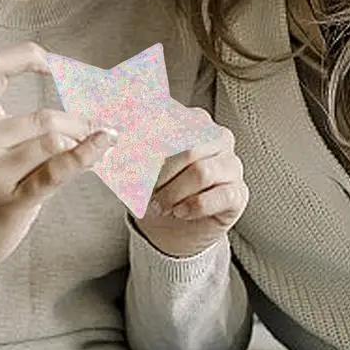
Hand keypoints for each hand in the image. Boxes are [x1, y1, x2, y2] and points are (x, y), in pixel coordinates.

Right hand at [0, 42, 117, 274]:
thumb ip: (15, 129)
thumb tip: (78, 115)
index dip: (28, 56)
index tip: (56, 64)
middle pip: (44, 117)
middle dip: (80, 123)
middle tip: (97, 130)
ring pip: (53, 140)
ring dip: (83, 142)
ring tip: (95, 147)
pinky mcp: (10, 202)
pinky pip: (55, 172)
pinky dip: (86, 155)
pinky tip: (104, 145)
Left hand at [134, 116, 247, 257]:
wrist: (169, 227)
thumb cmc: (155, 189)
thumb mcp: (137, 166)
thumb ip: (131, 148)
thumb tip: (112, 136)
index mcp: (195, 121)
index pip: (174, 121)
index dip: (149, 140)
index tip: (130, 158)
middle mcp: (219, 138)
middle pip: (189, 147)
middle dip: (161, 172)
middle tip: (144, 191)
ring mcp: (232, 165)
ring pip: (202, 172)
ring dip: (174, 193)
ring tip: (159, 206)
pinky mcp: (238, 193)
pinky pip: (219, 196)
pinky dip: (193, 207)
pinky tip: (180, 213)